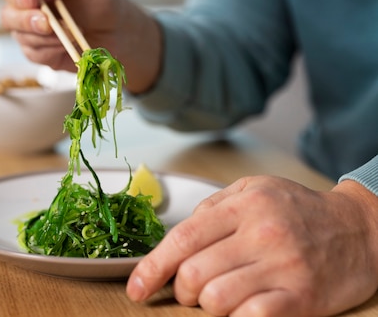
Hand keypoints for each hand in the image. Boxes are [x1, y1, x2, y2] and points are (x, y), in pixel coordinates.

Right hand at [0, 0, 162, 92]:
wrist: (122, 35)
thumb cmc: (104, 4)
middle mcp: (29, 10)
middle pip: (9, 15)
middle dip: (26, 20)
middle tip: (47, 24)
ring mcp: (33, 34)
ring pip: (21, 37)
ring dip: (45, 38)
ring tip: (72, 33)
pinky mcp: (41, 54)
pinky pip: (34, 55)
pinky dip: (50, 51)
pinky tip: (68, 46)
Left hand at [126, 176, 377, 315]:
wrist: (360, 229)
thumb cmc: (297, 210)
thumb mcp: (254, 189)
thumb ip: (212, 208)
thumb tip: (176, 239)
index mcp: (243, 205)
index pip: (182, 239)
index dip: (152, 268)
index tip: (137, 288)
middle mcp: (261, 234)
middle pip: (194, 274)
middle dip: (182, 289)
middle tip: (191, 288)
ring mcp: (283, 267)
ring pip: (217, 300)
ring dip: (209, 304)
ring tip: (220, 295)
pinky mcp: (302, 297)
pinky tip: (242, 308)